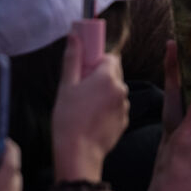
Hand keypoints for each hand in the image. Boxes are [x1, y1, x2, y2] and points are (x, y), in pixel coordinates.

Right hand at [51, 33, 129, 182]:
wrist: (78, 153)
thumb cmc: (69, 119)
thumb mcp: (66, 87)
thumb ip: (72, 59)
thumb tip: (74, 37)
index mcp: (108, 78)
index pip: (110, 57)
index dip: (97, 60)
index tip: (84, 67)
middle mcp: (121, 90)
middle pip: (114, 74)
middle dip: (100, 76)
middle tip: (81, 87)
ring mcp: (125, 107)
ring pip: (114, 92)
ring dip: (103, 93)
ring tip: (84, 106)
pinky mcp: (124, 122)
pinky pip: (116, 108)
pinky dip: (107, 109)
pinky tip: (91, 118)